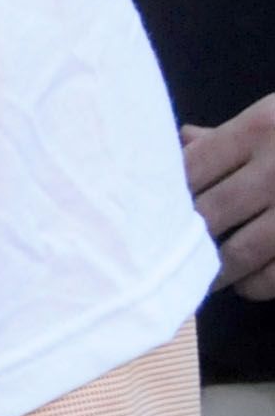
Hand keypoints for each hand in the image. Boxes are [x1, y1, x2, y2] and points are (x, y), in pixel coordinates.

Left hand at [184, 97, 274, 300]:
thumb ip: (229, 135)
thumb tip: (181, 143)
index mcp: (262, 127)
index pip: (190, 169)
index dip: (166, 195)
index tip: (152, 213)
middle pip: (206, 214)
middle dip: (185, 238)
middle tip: (168, 254)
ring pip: (236, 255)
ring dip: (214, 271)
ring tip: (205, 277)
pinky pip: (272, 279)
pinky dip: (253, 287)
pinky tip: (247, 284)